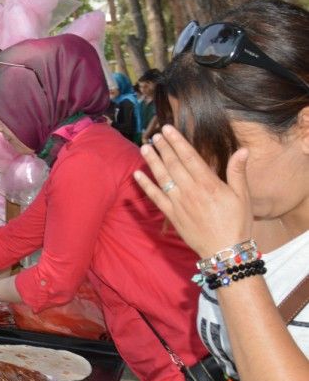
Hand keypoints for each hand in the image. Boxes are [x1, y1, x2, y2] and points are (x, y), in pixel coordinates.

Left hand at [133, 125, 252, 258]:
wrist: (225, 251)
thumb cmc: (237, 223)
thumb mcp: (242, 196)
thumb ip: (237, 172)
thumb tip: (242, 150)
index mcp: (209, 184)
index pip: (189, 157)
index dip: (177, 142)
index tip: (167, 129)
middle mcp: (191, 191)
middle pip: (173, 164)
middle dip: (163, 148)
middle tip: (155, 135)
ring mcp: (179, 203)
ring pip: (162, 177)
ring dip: (152, 161)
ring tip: (145, 147)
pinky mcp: (171, 215)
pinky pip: (155, 197)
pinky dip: (145, 185)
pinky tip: (137, 175)